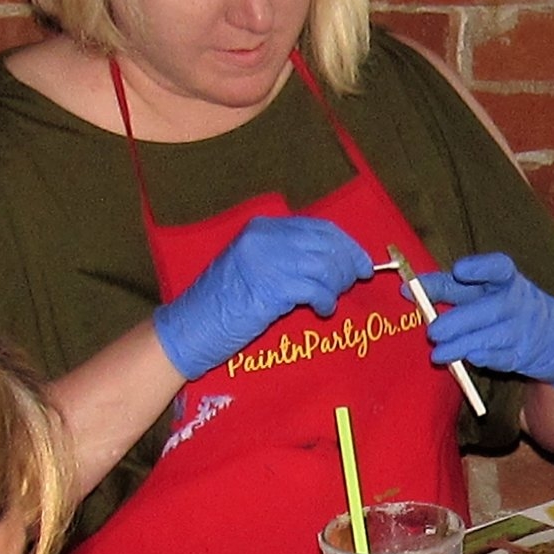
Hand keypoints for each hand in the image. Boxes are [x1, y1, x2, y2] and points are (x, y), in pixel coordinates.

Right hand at [152, 215, 374, 378]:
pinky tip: (323, 310)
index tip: (362, 261)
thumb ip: (288, 256)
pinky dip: (326, 301)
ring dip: (338, 284)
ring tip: (333, 298)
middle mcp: (266, 238)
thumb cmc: (223, 302)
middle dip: (348, 263)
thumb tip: (333, 261)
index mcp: (263, 227)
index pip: (319, 227)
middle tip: (356, 281)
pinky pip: (316, 290)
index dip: (346, 244)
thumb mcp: (254, 266)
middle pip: (326, 244)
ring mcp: (268, 260)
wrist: (191, 326)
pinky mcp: (271, 287)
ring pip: (325, 266)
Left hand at [414, 253, 553, 392]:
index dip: (480, 268)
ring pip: (492, 336)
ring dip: (462, 345)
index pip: (498, 267)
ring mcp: (523, 330)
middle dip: (458, 321)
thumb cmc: (506, 307)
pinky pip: (502, 358)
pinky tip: (468, 359)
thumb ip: (449, 288)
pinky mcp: (524, 355)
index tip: (459, 270)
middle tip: (432, 331)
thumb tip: (408, 290)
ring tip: (438, 353)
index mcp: (507, 279)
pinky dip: (484, 359)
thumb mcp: (486, 291)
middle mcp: (519, 301)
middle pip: (489, 308)